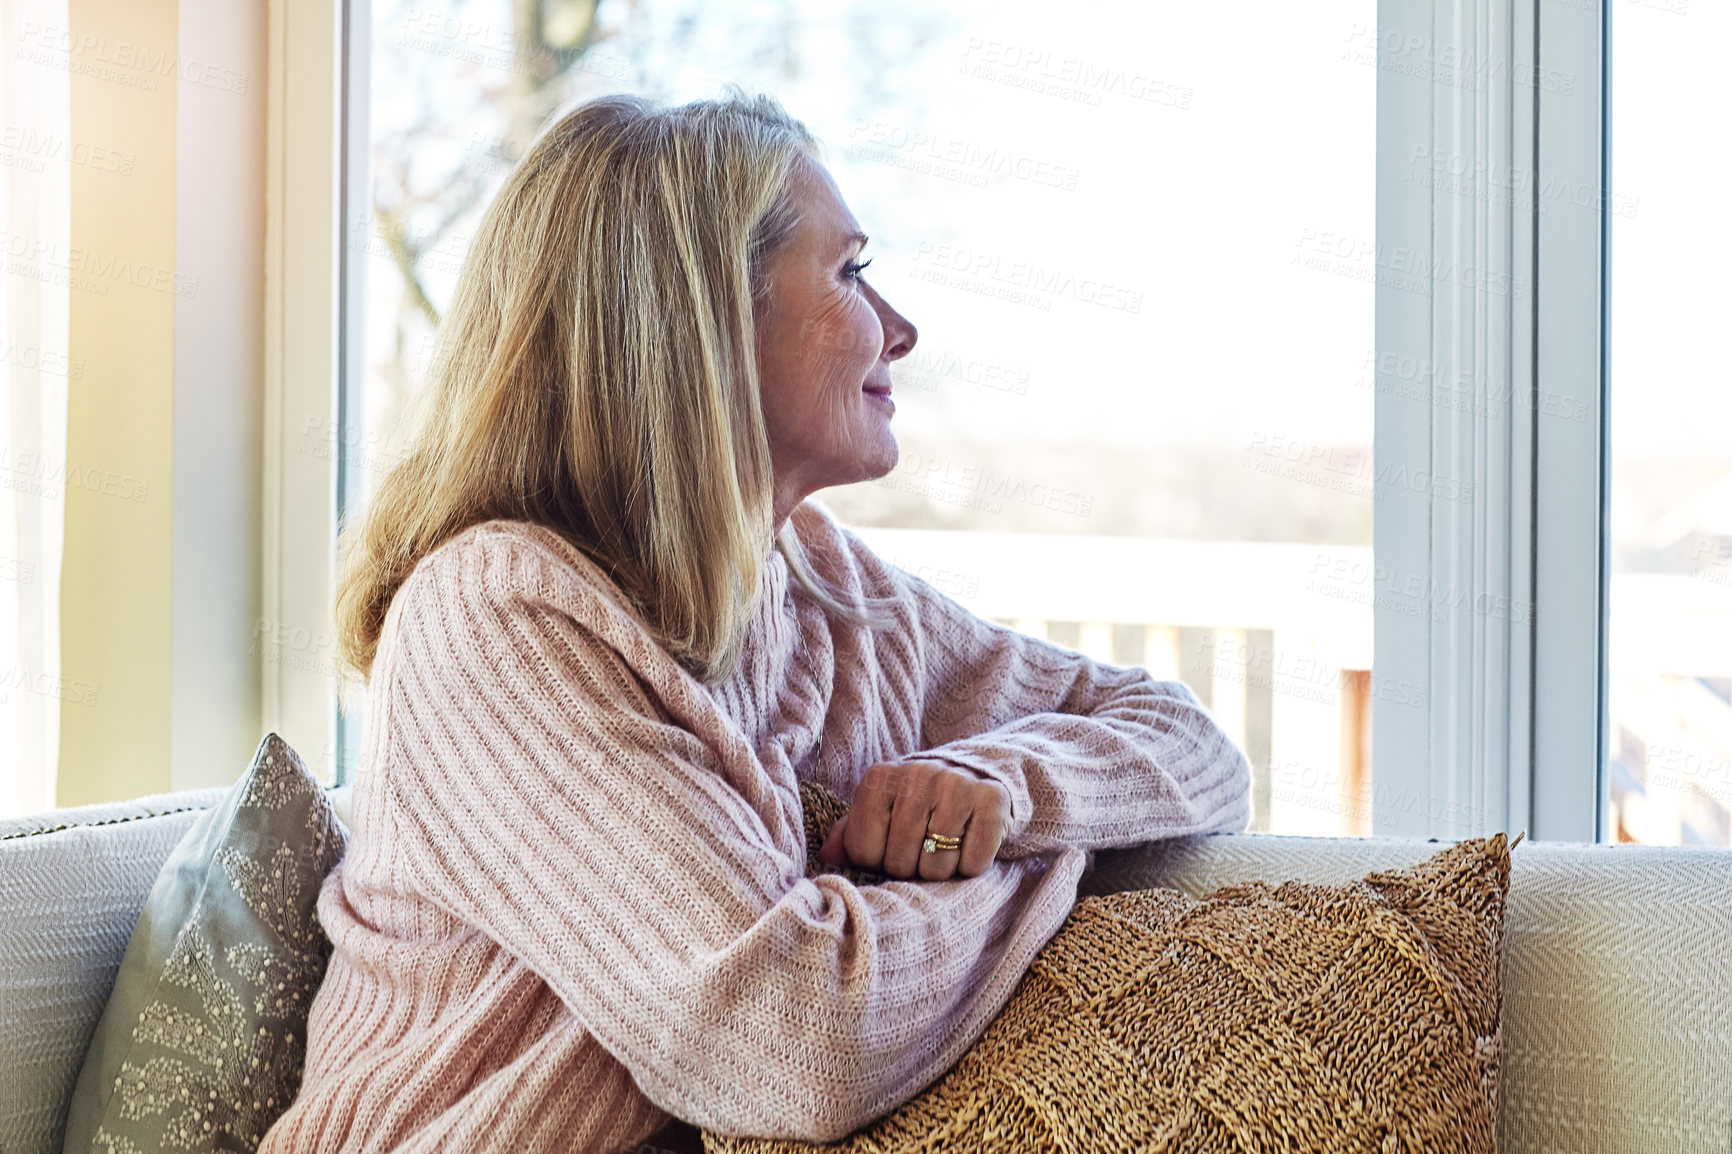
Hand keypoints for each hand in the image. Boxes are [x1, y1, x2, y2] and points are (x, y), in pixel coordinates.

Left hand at [816, 759, 1011, 880]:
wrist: (977, 776)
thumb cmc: (918, 803)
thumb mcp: (881, 811)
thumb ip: (851, 833)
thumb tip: (827, 854)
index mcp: (880, 777)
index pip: (862, 851)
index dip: (878, 861)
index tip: (893, 846)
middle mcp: (917, 775)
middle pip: (900, 862)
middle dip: (911, 868)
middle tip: (923, 849)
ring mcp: (955, 785)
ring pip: (936, 867)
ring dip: (942, 870)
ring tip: (946, 847)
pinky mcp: (991, 800)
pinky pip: (973, 863)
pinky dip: (971, 866)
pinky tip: (970, 843)